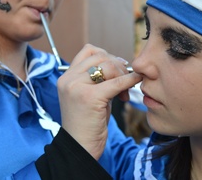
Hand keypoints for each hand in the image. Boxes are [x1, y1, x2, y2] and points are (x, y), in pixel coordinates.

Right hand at [57, 44, 141, 159]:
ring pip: (107, 66)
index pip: (88, 51)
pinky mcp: (89, 97)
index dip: (107, 56)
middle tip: (126, 80)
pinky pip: (116, 82)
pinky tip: (135, 82)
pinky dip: (129, 80)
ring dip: (122, 74)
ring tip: (125, 91)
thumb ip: (97, 79)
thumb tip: (119, 63)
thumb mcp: (88, 96)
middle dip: (117, 65)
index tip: (118, 69)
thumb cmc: (88, 124)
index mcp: (66, 77)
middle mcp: (68, 79)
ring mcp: (76, 87)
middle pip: (100, 56)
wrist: (79, 149)